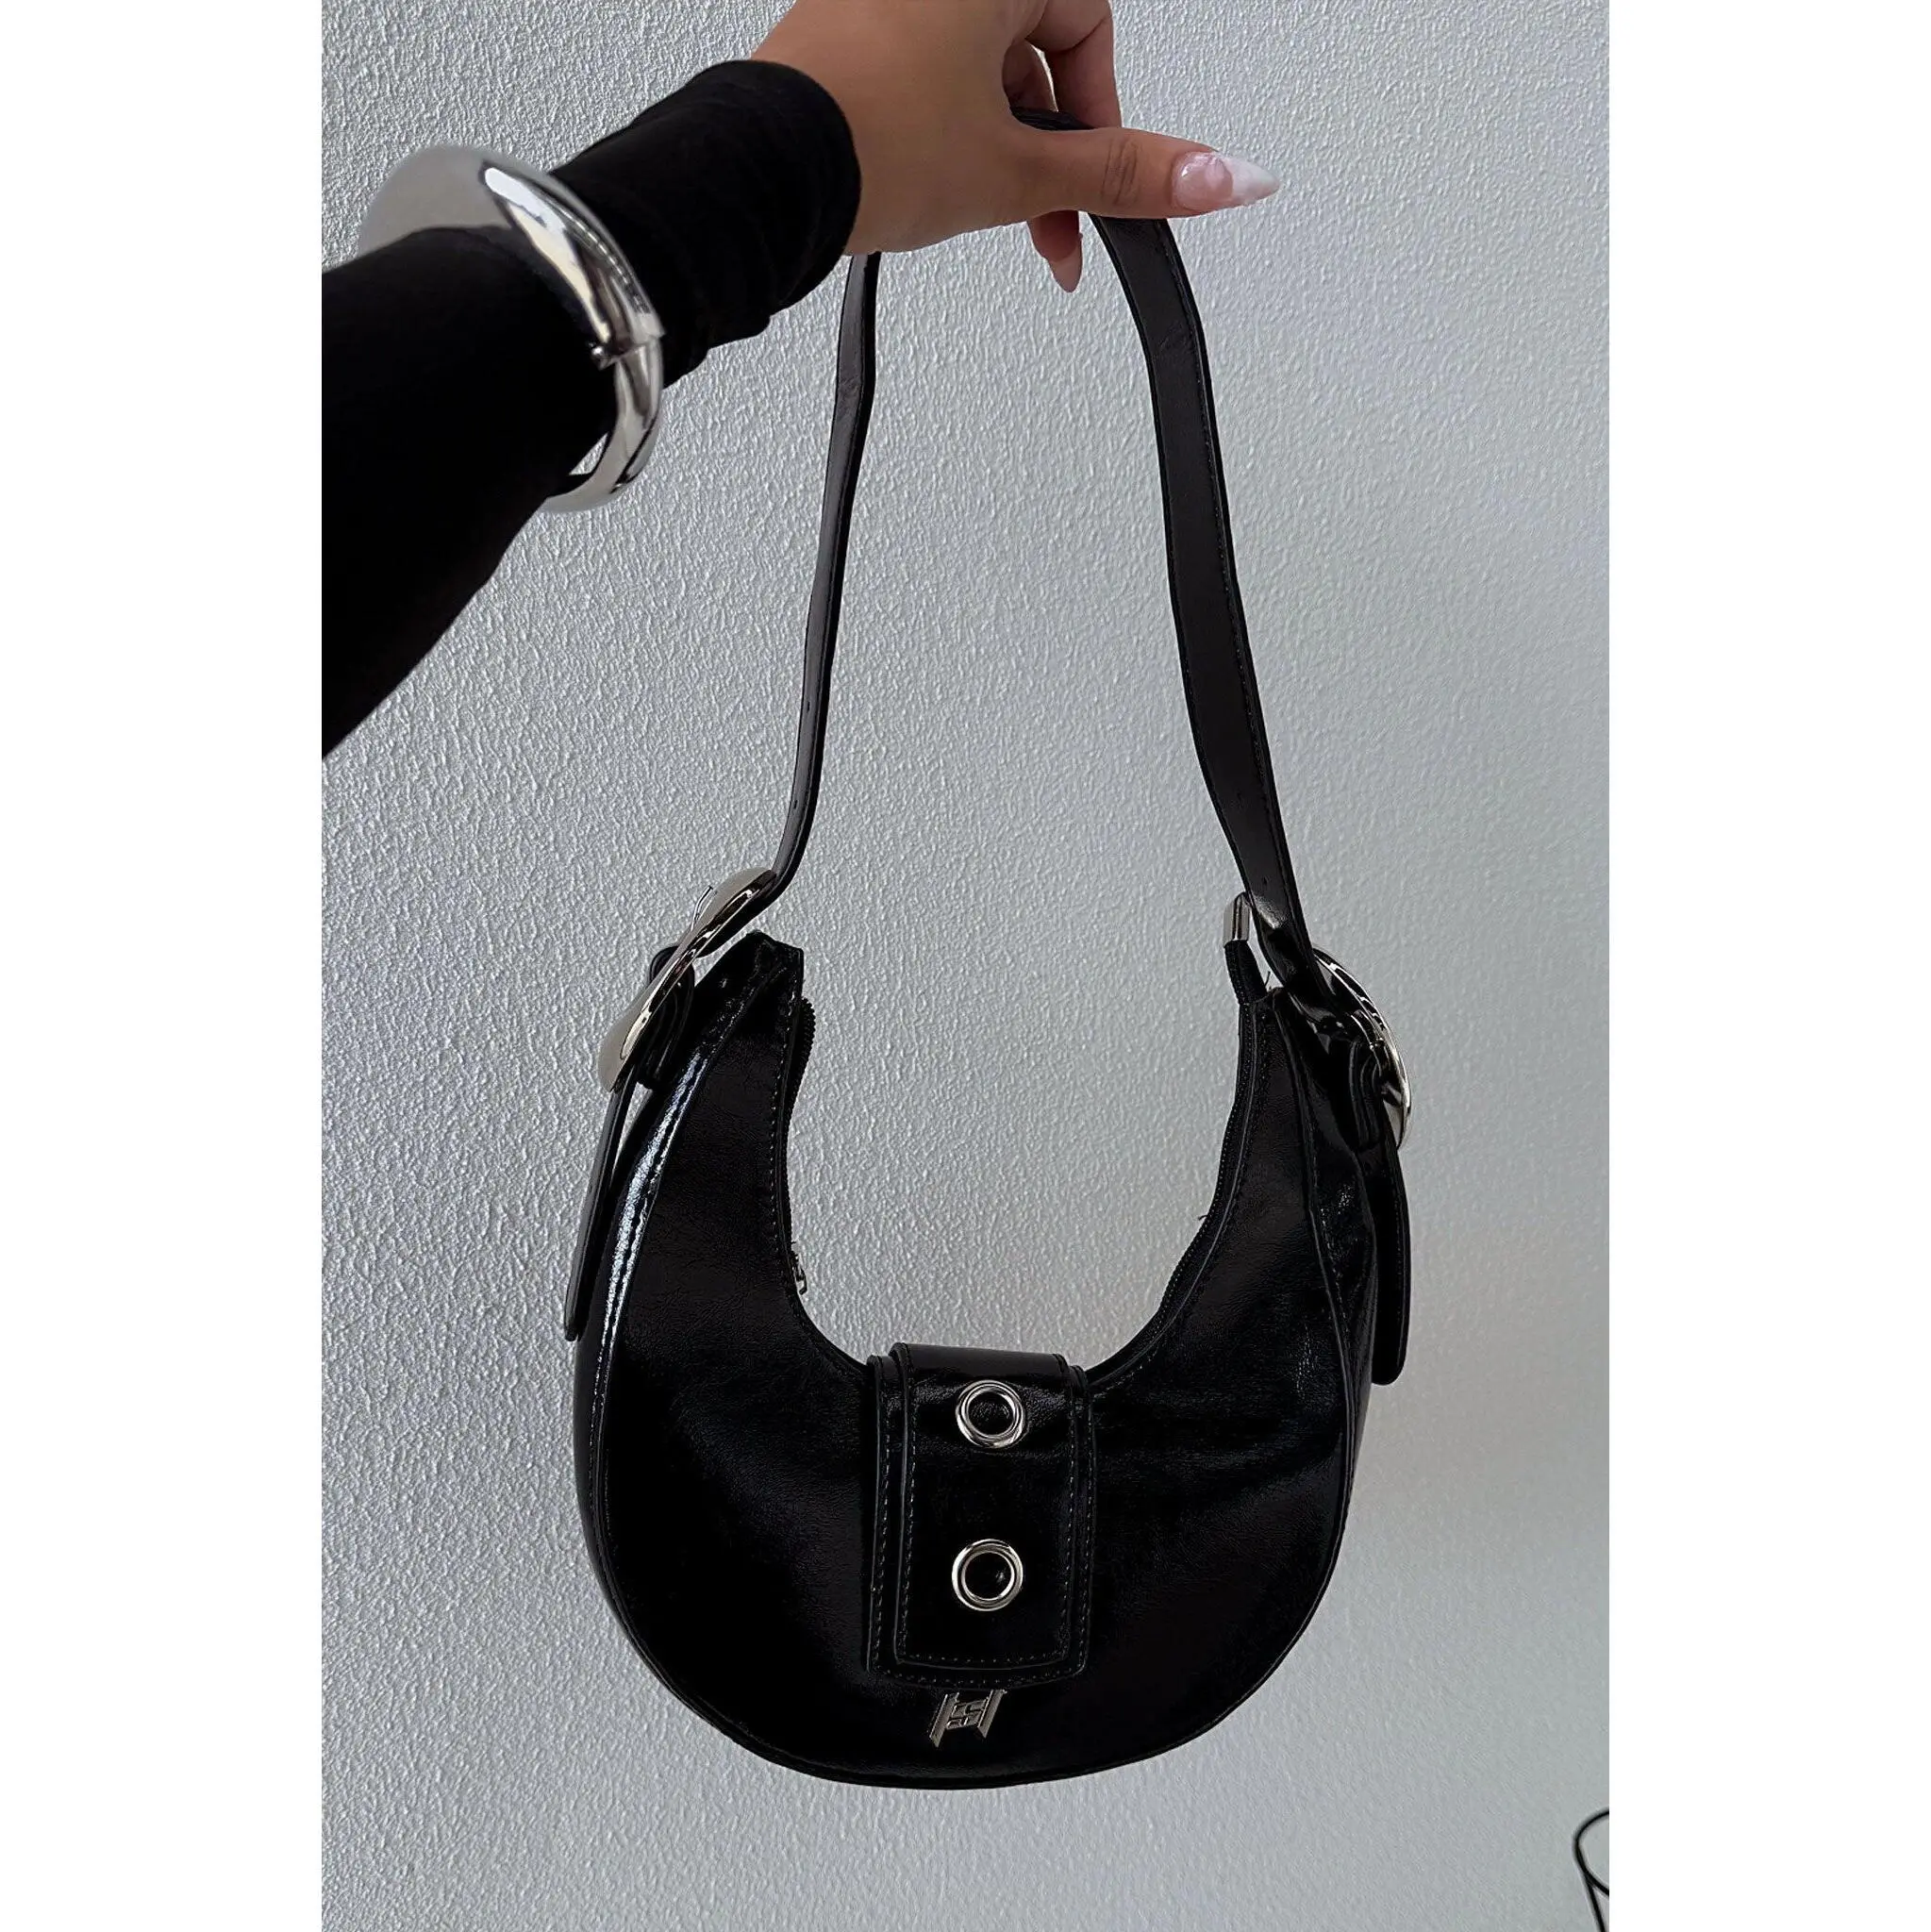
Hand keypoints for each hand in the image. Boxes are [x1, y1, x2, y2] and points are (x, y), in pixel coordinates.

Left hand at [750, 0, 1277, 290]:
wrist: (759, 179)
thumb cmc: (867, 143)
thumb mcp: (1019, 172)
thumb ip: (1128, 176)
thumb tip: (1229, 177)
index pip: (1087, 28)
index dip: (1095, 117)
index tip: (1081, 185)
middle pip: (1032, 51)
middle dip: (1043, 148)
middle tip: (1041, 219)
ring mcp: (878, 1)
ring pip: (974, 70)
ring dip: (992, 149)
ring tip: (972, 207)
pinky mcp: (838, 37)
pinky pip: (918, 74)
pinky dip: (937, 130)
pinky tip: (922, 184)